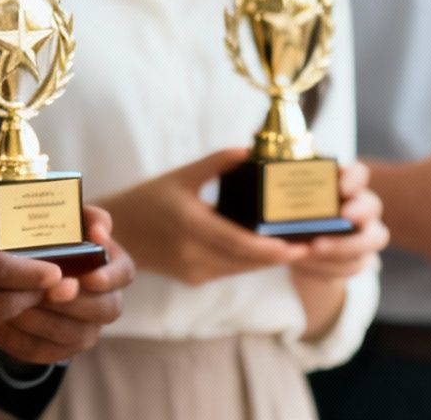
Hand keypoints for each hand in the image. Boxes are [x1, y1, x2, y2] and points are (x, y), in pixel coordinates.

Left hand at [0, 204, 133, 364]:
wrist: (40, 266)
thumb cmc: (60, 237)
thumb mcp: (74, 220)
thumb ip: (90, 217)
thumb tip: (100, 230)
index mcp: (115, 268)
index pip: (123, 274)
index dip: (107, 278)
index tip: (87, 276)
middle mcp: (107, 303)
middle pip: (102, 310)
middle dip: (72, 303)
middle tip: (45, 292)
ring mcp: (87, 330)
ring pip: (71, 335)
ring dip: (42, 321)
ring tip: (13, 306)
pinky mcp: (61, 349)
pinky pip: (43, 352)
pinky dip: (19, 341)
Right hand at [97, 148, 309, 285]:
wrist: (117, 235)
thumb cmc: (148, 199)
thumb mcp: (180, 176)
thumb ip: (216, 163)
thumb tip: (250, 151)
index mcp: (190, 224)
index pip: (239, 243)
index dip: (271, 248)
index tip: (299, 245)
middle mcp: (192, 253)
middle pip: (247, 260)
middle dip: (280, 254)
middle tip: (313, 242)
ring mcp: (193, 270)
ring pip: (242, 269)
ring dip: (269, 259)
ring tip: (299, 245)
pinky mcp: (195, 278)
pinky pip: (231, 270)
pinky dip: (251, 261)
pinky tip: (270, 248)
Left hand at [286, 161, 389, 336]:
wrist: (300, 248)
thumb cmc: (293, 214)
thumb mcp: (286, 199)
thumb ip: (281, 185)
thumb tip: (250, 162)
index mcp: (344, 185)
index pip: (360, 174)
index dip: (354, 178)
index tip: (342, 187)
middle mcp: (361, 207)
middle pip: (372, 205)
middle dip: (360, 211)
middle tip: (343, 216)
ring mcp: (365, 234)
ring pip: (373, 239)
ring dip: (344, 245)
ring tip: (313, 248)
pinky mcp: (360, 258)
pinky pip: (357, 264)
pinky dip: (333, 266)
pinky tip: (309, 263)